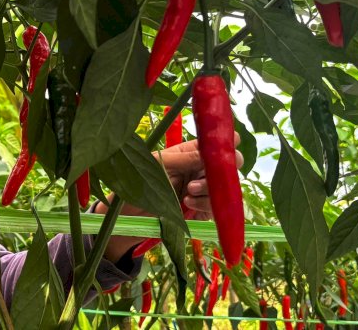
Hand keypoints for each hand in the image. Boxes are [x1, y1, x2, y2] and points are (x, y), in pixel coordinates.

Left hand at [97, 134, 242, 261]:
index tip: (227, 146)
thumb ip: (187, 158)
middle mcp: (201, 169)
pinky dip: (205, 204)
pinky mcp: (202, 210)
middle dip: (222, 170)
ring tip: (188, 191)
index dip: (227, 143)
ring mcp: (204, 190)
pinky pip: (217, 207)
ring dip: (210, 189)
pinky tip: (188, 203)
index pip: (218, 143)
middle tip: (204, 175)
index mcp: (192, 152)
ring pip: (226, 188)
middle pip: (231, 165)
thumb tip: (212, 149)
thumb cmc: (137, 180)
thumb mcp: (161, 165)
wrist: (126, 214)